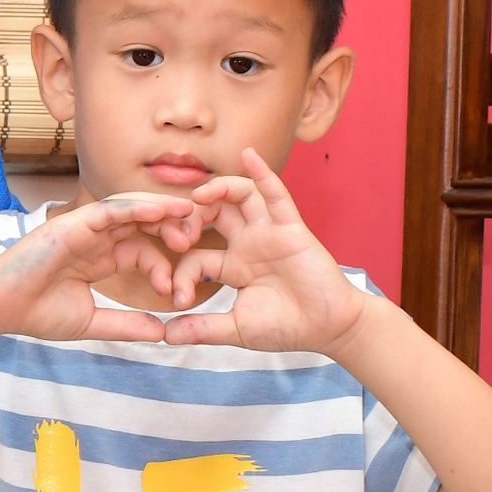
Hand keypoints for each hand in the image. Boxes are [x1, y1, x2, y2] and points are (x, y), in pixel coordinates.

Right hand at [0, 194, 207, 343]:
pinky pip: (113, 209)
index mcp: (101, 258)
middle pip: (144, 223)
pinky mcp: (75, 222)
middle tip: (195, 240)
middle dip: (172, 227)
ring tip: (188, 214)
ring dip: (162, 209)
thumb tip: (163, 334)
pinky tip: (161, 209)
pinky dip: (138, 206)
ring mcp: (86, 228)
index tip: (174, 292)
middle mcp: (97, 238)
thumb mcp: (91, 322)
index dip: (164, 266)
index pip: (143, 251)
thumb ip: (126, 325)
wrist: (0, 308)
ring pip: (133, 209)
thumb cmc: (37, 314)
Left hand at [161, 152, 366, 354]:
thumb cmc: (286, 327)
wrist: (328, 328)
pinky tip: (248, 156)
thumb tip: (163, 336)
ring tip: (198, 196)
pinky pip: (276, 195)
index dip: (181, 275)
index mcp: (233, 266)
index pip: (195, 257)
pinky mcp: (291, 228)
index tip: (178, 300)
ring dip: (218, 189)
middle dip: (191, 217)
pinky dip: (262, 174)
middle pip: (214, 214)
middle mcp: (248, 243)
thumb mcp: (236, 329)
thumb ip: (201, 329)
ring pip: (241, 197)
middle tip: (176, 232)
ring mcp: (269, 233)